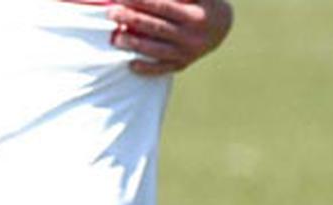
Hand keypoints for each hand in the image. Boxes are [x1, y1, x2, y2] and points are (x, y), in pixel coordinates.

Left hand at [108, 0, 233, 75]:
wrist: (221, 26)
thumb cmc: (201, 2)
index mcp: (194, 16)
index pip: (163, 7)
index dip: (141, 1)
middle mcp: (191, 36)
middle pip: (156, 28)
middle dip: (132, 19)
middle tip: (111, 13)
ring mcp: (187, 53)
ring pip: (157, 50)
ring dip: (135, 45)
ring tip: (115, 39)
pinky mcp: (182, 65)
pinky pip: (162, 69)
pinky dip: (146, 68)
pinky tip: (130, 64)